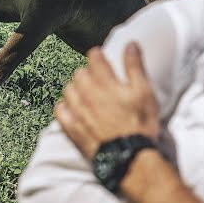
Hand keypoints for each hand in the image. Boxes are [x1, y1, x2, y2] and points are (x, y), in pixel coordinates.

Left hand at [55, 43, 160, 160]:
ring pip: (68, 90)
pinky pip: (59, 111)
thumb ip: (135, 67)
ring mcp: (77, 112)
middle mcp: (87, 94)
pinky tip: (72, 108)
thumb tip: (131, 45)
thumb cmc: (140, 125)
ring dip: (76, 87)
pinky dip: (64, 106)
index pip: (95, 58)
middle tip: (96, 77)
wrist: (129, 157)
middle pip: (79, 73)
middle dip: (87, 71)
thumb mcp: (144, 92)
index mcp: (105, 83)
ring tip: (85, 92)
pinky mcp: (72, 129)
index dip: (98, 55)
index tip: (100, 56)